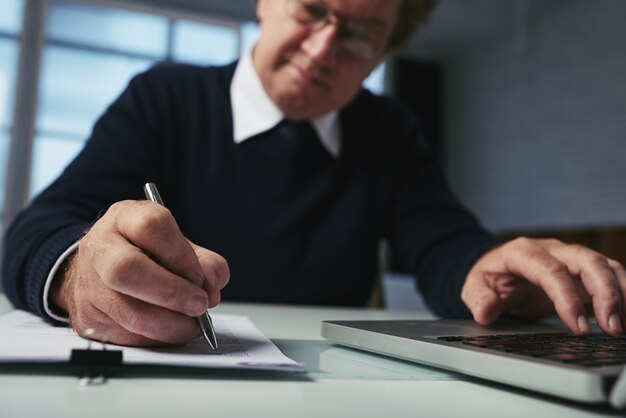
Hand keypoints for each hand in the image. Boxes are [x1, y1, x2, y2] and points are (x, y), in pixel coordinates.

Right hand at [50, 200, 229, 345]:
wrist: (102, 271)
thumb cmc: (148, 255)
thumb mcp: (181, 246)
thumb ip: (206, 263)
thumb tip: (211, 289)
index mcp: (125, 218)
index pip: (151, 226)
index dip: (180, 255)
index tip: (199, 277)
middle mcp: (100, 247)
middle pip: (126, 269)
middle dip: (171, 293)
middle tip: (199, 305)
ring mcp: (88, 285)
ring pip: (128, 311)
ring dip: (170, 324)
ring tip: (191, 323)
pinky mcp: (88, 319)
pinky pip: (129, 337)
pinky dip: (158, 339)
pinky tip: (171, 330)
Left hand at [461, 237, 625, 335]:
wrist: (497, 267)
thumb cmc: (489, 276)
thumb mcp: (474, 286)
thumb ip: (479, 298)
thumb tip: (485, 311)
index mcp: (523, 253)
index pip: (551, 271)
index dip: (567, 299)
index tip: (579, 327)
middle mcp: (551, 250)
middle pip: (587, 261)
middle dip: (606, 293)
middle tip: (612, 327)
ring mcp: (569, 258)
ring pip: (604, 266)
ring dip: (621, 294)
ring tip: (622, 327)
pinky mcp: (582, 271)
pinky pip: (609, 276)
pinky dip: (623, 294)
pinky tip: (624, 318)